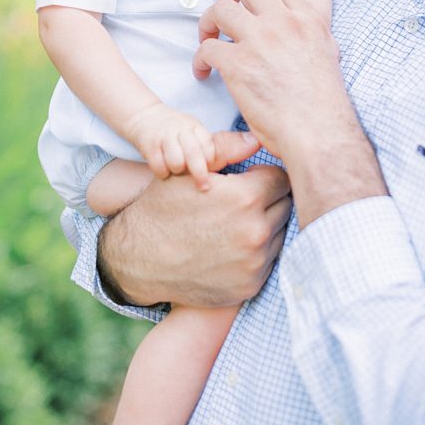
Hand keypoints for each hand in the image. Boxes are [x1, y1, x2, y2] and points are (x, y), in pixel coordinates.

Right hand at [98, 132, 292, 306]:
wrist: (139, 261)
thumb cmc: (163, 209)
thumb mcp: (188, 172)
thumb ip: (227, 149)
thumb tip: (258, 139)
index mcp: (245, 198)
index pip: (281, 179)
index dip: (264, 176)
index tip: (251, 181)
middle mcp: (256, 232)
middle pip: (286, 205)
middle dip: (269, 200)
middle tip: (245, 202)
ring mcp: (255, 263)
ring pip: (280, 233)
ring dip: (267, 226)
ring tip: (237, 225)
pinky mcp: (250, 286)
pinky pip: (269, 261)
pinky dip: (258, 253)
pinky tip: (234, 247)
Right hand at [126, 103, 229, 190]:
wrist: (145, 118)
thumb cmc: (180, 135)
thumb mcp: (201, 136)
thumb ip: (226, 146)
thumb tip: (257, 143)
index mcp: (197, 127)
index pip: (209, 146)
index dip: (211, 161)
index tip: (211, 170)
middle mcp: (182, 129)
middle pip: (195, 153)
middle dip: (200, 172)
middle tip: (204, 187)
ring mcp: (164, 136)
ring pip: (177, 161)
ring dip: (179, 171)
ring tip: (179, 175)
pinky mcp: (149, 144)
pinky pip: (159, 165)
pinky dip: (163, 172)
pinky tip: (165, 174)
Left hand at [193, 0, 347, 162]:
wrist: (319, 133)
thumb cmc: (325, 105)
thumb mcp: (328, 55)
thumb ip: (312, 37)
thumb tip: (305, 35)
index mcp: (308, 19)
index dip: (263, 0)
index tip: (255, 15)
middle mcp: (283, 22)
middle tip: (223, 10)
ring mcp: (259, 40)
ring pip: (220, 9)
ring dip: (208, 23)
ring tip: (207, 39)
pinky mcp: (238, 64)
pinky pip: (207, 48)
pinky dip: (200, 59)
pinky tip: (203, 71)